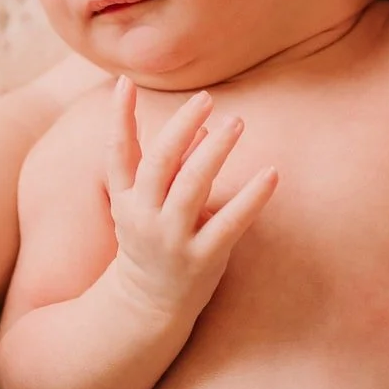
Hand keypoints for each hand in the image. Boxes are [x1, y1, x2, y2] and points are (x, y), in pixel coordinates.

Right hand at [104, 78, 277, 317]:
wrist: (147, 306)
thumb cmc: (150, 242)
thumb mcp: (147, 206)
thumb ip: (172, 168)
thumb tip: (206, 127)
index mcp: (124, 200)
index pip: (117, 152)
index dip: (118, 117)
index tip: (124, 82)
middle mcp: (144, 217)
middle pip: (160, 163)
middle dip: (182, 127)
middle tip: (206, 98)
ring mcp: (172, 239)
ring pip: (192, 186)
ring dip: (215, 151)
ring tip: (237, 122)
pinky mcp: (203, 259)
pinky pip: (230, 223)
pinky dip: (251, 197)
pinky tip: (271, 173)